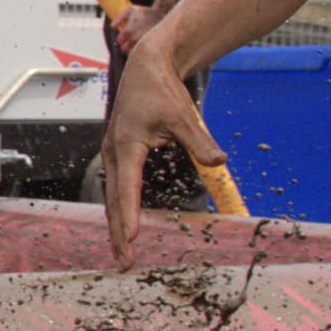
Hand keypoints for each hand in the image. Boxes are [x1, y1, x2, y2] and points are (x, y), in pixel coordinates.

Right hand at [101, 45, 224, 264]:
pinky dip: (118, 212)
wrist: (146, 69)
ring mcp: (112, 155)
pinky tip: (124, 228)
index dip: (130, 214)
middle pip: (114, 201)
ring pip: (112, 199)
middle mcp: (114, 153)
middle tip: (126, 262)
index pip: (128, 187)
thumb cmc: (161, 90)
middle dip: (119, 233)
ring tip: (123, 253)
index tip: (132, 237)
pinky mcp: (118, 156)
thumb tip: (219, 162)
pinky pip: (116, 190)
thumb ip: (200, 141)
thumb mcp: (183, 116)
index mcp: (127, 145)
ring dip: (116, 227)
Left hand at [115, 2, 157, 56]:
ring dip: (133, 49)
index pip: (120, 40)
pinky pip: (142, 53)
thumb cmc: (146, 12)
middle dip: (125, 45)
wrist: (163, 16)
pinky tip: (144, 46)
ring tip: (137, 44)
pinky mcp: (150, 46)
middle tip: (130, 41)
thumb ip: (120, 17)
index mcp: (128, 30)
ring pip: (132, 52)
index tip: (124, 37)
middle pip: (124, 48)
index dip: (121, 39)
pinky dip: (141, 51)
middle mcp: (135, 38)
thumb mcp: (131, 10)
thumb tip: (112, 26)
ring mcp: (143, 43)